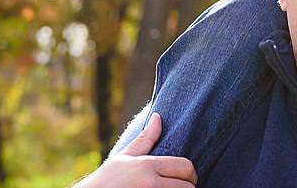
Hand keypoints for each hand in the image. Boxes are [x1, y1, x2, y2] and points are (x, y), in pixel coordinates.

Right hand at [72, 113, 195, 187]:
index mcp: (147, 166)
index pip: (185, 167)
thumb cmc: (107, 180)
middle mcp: (150, 184)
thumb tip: (158, 116)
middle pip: (188, 186)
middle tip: (179, 186)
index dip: (190, 173)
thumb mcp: (125, 157)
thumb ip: (146, 139)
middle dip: (186, 187)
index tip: (186, 178)